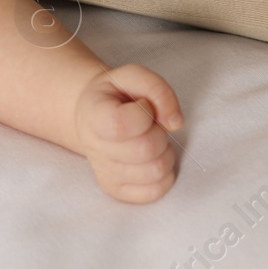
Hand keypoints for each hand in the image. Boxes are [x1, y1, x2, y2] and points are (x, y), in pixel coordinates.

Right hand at [75, 64, 183, 203]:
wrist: (92, 115)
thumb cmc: (116, 96)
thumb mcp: (133, 76)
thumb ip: (157, 89)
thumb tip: (175, 122)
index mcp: (93, 115)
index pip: (123, 123)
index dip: (144, 112)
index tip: (140, 105)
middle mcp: (94, 147)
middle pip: (146, 149)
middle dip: (159, 133)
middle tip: (150, 125)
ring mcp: (105, 172)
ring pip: (155, 171)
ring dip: (164, 153)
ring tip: (152, 141)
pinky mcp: (116, 189)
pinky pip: (154, 191)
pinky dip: (164, 175)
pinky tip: (153, 160)